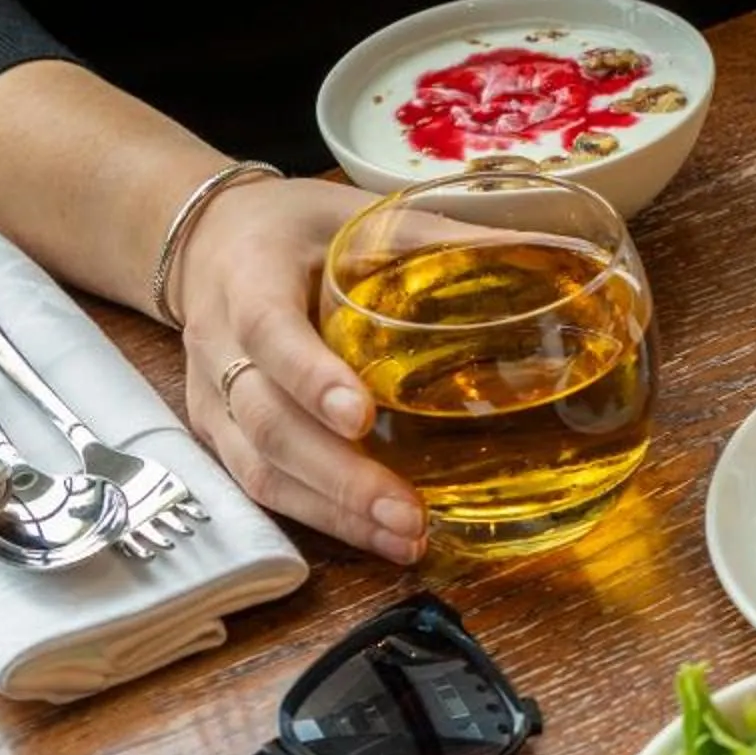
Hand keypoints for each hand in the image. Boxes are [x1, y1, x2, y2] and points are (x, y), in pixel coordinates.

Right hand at [174, 177, 425, 564]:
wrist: (205, 245)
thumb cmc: (294, 230)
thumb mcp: (356, 215)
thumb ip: (441, 237)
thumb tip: (550, 252)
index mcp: (249, 280)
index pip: (270, 333)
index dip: (311, 378)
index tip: (361, 417)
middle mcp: (220, 348)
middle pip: (268, 424)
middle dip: (340, 477)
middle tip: (408, 512)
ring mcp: (213, 401)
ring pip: (262, 469)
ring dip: (335, 513)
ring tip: (405, 539)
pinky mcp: (220, 436)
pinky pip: (262, 486)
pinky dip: (320, 518)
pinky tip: (377, 538)